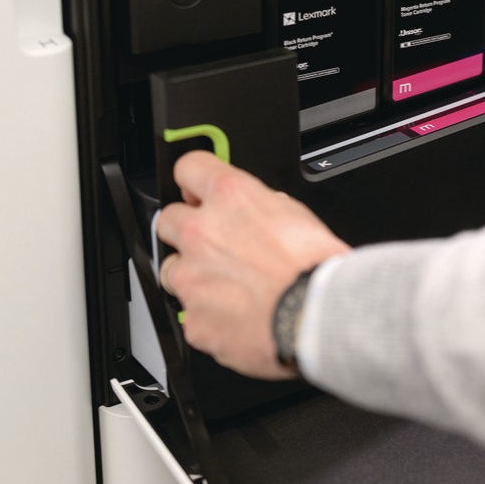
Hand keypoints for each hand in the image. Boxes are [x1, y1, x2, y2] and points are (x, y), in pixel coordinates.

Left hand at [155, 152, 350, 379]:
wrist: (316, 314)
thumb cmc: (314, 266)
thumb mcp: (296, 212)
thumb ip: (259, 205)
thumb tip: (253, 210)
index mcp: (229, 197)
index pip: (188, 166)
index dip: (193, 180)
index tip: (196, 191)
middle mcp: (200, 231)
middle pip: (168, 219)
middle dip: (187, 230)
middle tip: (214, 245)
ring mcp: (190, 276)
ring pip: (171, 269)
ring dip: (192, 274)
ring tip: (228, 287)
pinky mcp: (193, 317)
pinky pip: (191, 312)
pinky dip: (208, 314)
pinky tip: (236, 315)